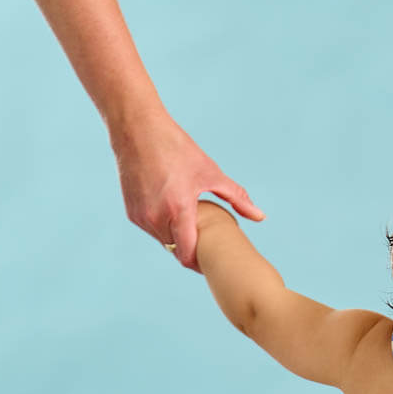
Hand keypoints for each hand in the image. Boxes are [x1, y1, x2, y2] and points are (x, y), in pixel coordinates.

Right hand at [112, 111, 262, 271]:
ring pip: (163, 241)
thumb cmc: (176, 148)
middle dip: (191, 250)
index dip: (199, 263)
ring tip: (192, 227)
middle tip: (206, 245)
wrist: (137, 130)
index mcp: (178, 209)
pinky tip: (174, 215)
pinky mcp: (132, 214)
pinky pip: (152, 230)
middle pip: (177, 250)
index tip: (210, 261)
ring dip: (177, 239)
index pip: (187, 255)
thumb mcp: (210, 172)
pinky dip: (163, 227)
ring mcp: (141, 217)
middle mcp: (156, 218)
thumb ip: (236, 197)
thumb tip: (260, 217)